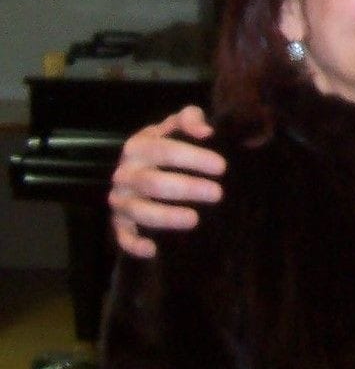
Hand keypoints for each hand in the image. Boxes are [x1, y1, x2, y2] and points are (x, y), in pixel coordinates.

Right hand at [107, 106, 224, 258]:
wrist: (140, 167)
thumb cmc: (165, 145)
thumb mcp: (175, 126)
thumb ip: (190, 118)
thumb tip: (206, 132)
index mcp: (138, 146)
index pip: (164, 150)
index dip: (193, 158)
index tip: (222, 167)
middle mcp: (125, 173)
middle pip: (152, 182)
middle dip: (186, 188)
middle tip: (217, 194)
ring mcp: (121, 199)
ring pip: (138, 210)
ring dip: (166, 216)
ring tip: (195, 220)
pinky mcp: (119, 221)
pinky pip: (121, 235)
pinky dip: (132, 244)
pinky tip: (152, 250)